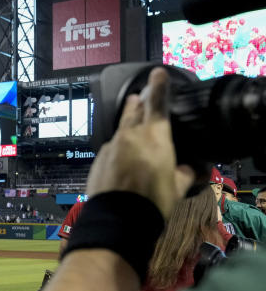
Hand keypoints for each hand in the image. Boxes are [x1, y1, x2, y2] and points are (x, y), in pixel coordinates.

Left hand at [86, 67, 194, 217]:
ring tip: (131, 116)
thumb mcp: (177, 188)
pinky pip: (111, 147)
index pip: (157, 104)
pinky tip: (121, 154)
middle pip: (134, 111)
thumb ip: (184, 173)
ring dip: (127, 122)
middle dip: (139, 102)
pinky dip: (118, 146)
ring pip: (121, 129)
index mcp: (154, 137)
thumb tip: (191, 169)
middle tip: (140, 95)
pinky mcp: (99, 160)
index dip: (158, 87)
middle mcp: (130, 136)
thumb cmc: (154, 201)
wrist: (118, 218)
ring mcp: (111, 147)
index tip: (158, 72)